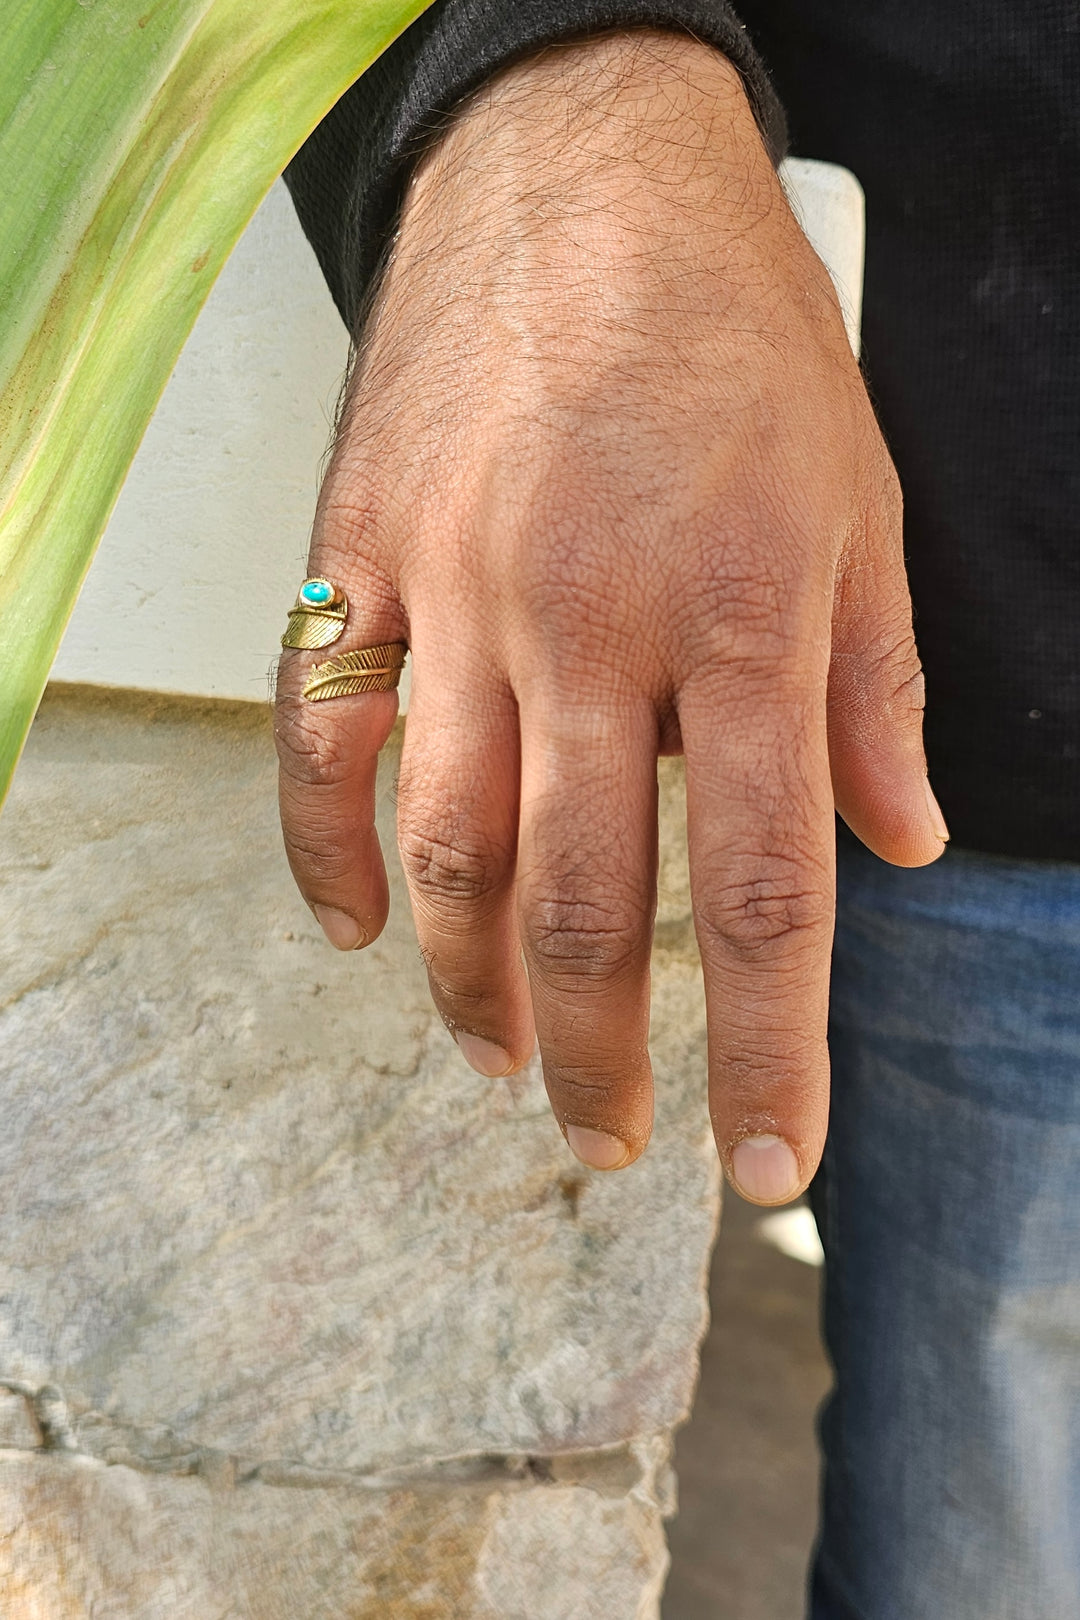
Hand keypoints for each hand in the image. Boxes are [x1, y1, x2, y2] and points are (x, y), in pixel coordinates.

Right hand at [275, 33, 946, 1203]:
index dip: (769, 1056)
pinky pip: (322, 734)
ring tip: (497, 1056)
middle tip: (611, 1136)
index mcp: (743, 620)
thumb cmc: (734, 335)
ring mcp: (460, 591)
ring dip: (470, 984)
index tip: (766, 1167)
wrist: (581, 173)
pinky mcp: (363, 558)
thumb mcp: (860, 506)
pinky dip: (327, 851)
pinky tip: (359, 928)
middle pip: (584, 904)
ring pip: (447, 847)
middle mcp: (592, 622)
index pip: (762, 895)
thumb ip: (877, 693)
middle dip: (597, 1055)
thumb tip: (900, 845)